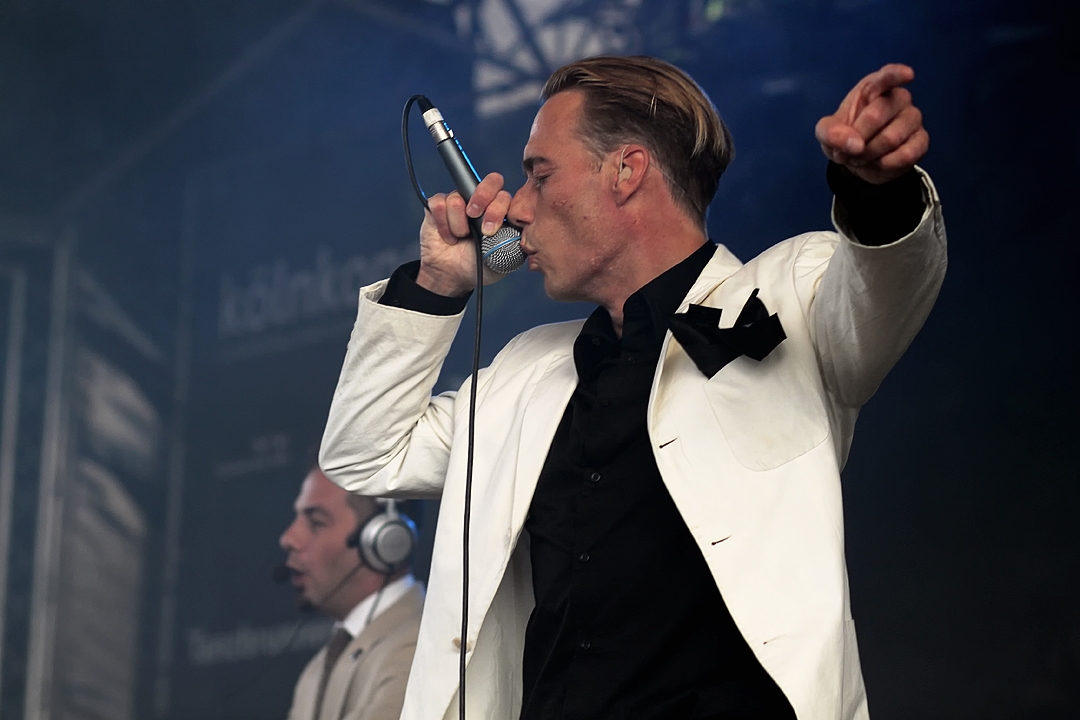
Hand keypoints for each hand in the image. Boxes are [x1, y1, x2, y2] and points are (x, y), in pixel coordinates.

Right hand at [415, 172, 513, 296]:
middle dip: (482, 199)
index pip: (505, 196)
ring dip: (458, 224)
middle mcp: (483, 202)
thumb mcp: (505, 259)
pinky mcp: (439, 205)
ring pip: (458, 197)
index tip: (489, 230)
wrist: (453, 276)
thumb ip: (515, 242)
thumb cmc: (479, 266)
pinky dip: (443, 224)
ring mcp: (461, 201)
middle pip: (491, 182)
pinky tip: (448, 236)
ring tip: (460, 237)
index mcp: (501, 213)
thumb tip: (518, 229)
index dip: (498, 209)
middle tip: (473, 219)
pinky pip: (438, 203)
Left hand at [816, 64, 928, 183]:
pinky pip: (906, 154)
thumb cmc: (846, 136)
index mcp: (874, 87)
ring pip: (891, 138)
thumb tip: (855, 143)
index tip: (907, 74)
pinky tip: (881, 162)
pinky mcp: (921, 141)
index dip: (897, 74)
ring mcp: (913, 118)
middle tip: (850, 149)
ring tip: (863, 156)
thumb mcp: (827, 133)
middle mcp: (898, 98)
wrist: (859, 162)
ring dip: (869, 154)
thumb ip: (831, 133)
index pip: (888, 76)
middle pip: (876, 116)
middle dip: (856, 139)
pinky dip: (886, 163)